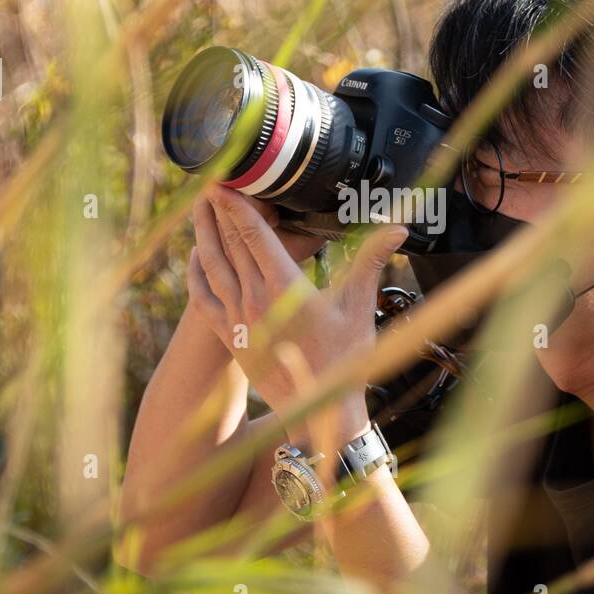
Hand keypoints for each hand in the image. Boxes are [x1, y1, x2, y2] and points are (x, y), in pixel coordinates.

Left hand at [188, 185, 406, 447]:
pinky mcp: (230, 337)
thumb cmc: (345, 360)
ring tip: (199, 208)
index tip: (228, 181)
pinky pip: (204, 298)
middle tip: (211, 181)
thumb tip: (397, 228)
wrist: (320, 412)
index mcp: (284, 288)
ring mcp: (238, 320)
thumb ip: (371, 260)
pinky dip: (196, 273)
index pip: (253, 236)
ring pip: (212, 266)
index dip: (238, 206)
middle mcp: (254, 301)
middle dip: (219, 211)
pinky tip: (195, 256)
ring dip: (204, 234)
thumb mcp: (359, 307)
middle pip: (229, 244)